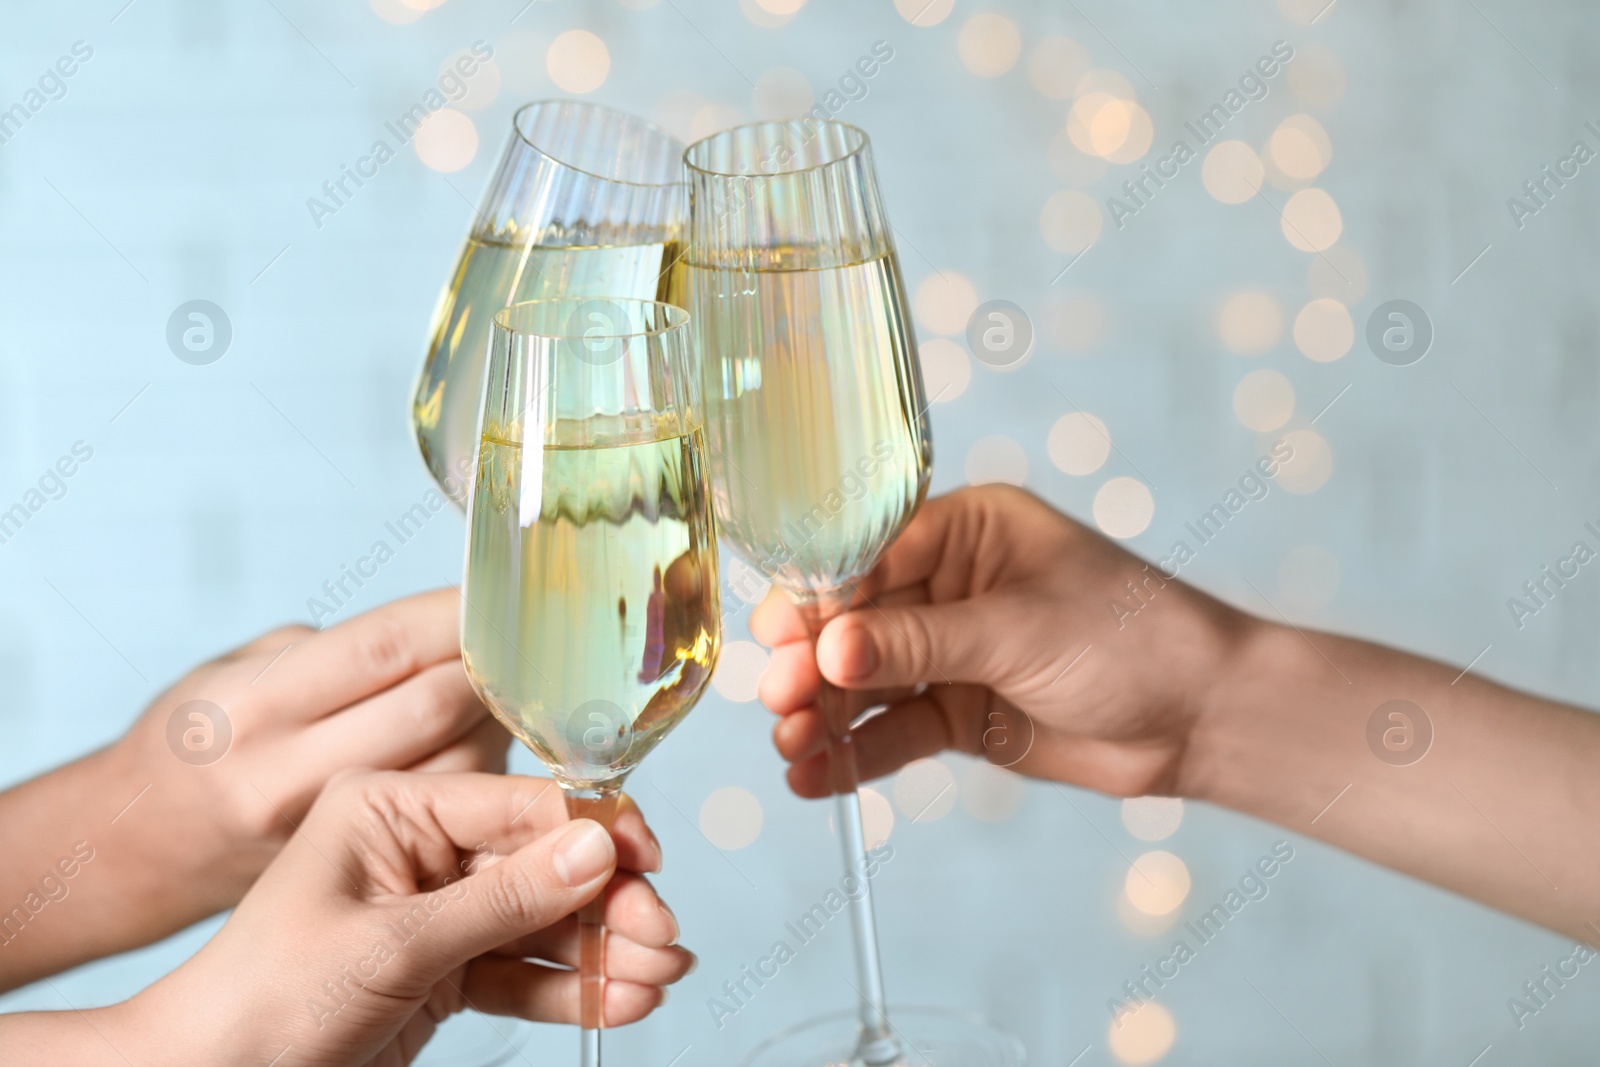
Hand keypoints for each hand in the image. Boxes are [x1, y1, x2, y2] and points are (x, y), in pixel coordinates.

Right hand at [0, 588, 509, 991]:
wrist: (134, 852)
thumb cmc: (197, 742)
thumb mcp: (232, 672)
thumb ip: (324, 652)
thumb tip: (429, 632)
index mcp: (253, 704)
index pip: (382, 648)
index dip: (453, 617)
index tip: (498, 595)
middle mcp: (285, 770)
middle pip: (431, 708)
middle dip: (490, 669)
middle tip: (524, 645)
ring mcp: (320, 829)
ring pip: (452, 766)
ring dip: (497, 726)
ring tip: (510, 697)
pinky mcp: (350, 870)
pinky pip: (442, 814)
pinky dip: (479, 775)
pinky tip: (486, 749)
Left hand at [116, 772, 687, 1065]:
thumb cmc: (267, 997)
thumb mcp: (393, 944)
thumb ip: (504, 897)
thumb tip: (600, 846)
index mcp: (391, 807)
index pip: (517, 804)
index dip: (591, 831)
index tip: (650, 862)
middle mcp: (420, 848)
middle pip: (544, 864)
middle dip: (607, 903)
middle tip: (664, 940)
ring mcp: (436, 910)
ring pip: (544, 921)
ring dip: (603, 951)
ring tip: (659, 980)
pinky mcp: (446, 968)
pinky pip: (524, 970)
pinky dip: (572, 989)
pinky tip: (620, 1002)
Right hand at [752, 485, 1247, 798]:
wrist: (1204, 718)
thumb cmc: (1131, 638)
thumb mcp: (1018, 629)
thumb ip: (919, 642)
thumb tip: (828, 651)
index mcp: (966, 530)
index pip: (869, 554)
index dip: (821, 597)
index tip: (778, 636)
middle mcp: (949, 585)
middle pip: (857, 621)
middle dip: (815, 661)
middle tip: (780, 697)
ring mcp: (951, 653)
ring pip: (867, 682)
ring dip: (825, 713)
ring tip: (791, 746)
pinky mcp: (960, 714)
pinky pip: (894, 733)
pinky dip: (855, 755)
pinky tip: (813, 778)